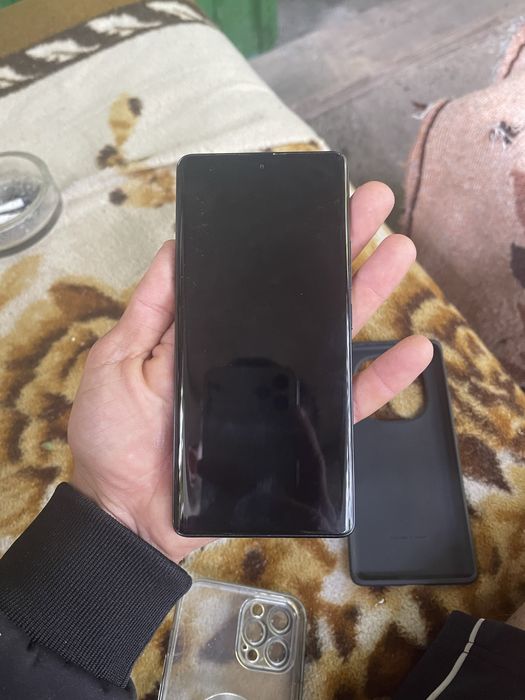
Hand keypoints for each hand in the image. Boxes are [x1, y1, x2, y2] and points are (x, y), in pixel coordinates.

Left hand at [68, 181, 432, 562]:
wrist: (127, 512)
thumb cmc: (113, 436)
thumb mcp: (120, 359)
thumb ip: (151, 308)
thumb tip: (174, 247)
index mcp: (213, 334)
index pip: (258, 281)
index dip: (286, 244)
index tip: (312, 206)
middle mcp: (253, 358)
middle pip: (304, 297)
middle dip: (340, 248)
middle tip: (372, 204)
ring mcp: (279, 395)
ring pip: (333, 339)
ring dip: (369, 296)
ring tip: (399, 253)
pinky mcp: (298, 435)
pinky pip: (346, 406)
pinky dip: (382, 381)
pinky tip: (414, 350)